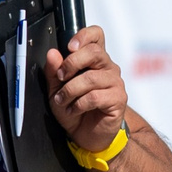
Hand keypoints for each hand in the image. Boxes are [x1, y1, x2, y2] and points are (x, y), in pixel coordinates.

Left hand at [44, 25, 127, 156]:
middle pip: (94, 52)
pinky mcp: (118, 99)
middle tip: (60, 77)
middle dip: (72, 64)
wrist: (87, 136)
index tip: (69, 46)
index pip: (96, 36)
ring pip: (91, 78)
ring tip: (62, 101)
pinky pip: (95, 96)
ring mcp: (115, 83)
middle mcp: (107, 67)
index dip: (84, 36)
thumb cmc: (74, 110)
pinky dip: (79, 104)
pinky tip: (73, 110)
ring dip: (71, 90)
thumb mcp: (56, 90)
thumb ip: (54, 72)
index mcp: (94, 60)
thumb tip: (52, 54)